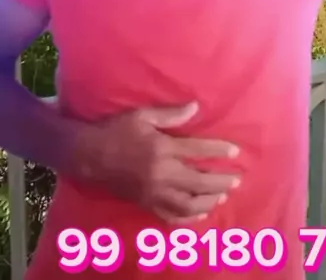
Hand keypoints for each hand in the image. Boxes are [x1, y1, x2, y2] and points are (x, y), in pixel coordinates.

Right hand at [73, 102, 240, 223]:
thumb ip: (170, 114)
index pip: (197, 151)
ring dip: (209, 201)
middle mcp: (161, 173)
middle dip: (221, 181)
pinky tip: (200, 215)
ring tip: (223, 195)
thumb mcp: (142, 115)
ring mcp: (153, 192)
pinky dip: (188, 218)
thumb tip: (196, 107)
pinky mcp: (145, 204)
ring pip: (188, 203)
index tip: (235, 152)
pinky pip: (170, 216)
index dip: (219, 151)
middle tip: (237, 179)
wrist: (88, 155)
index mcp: (162, 148)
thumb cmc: (116, 130)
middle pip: (198, 181)